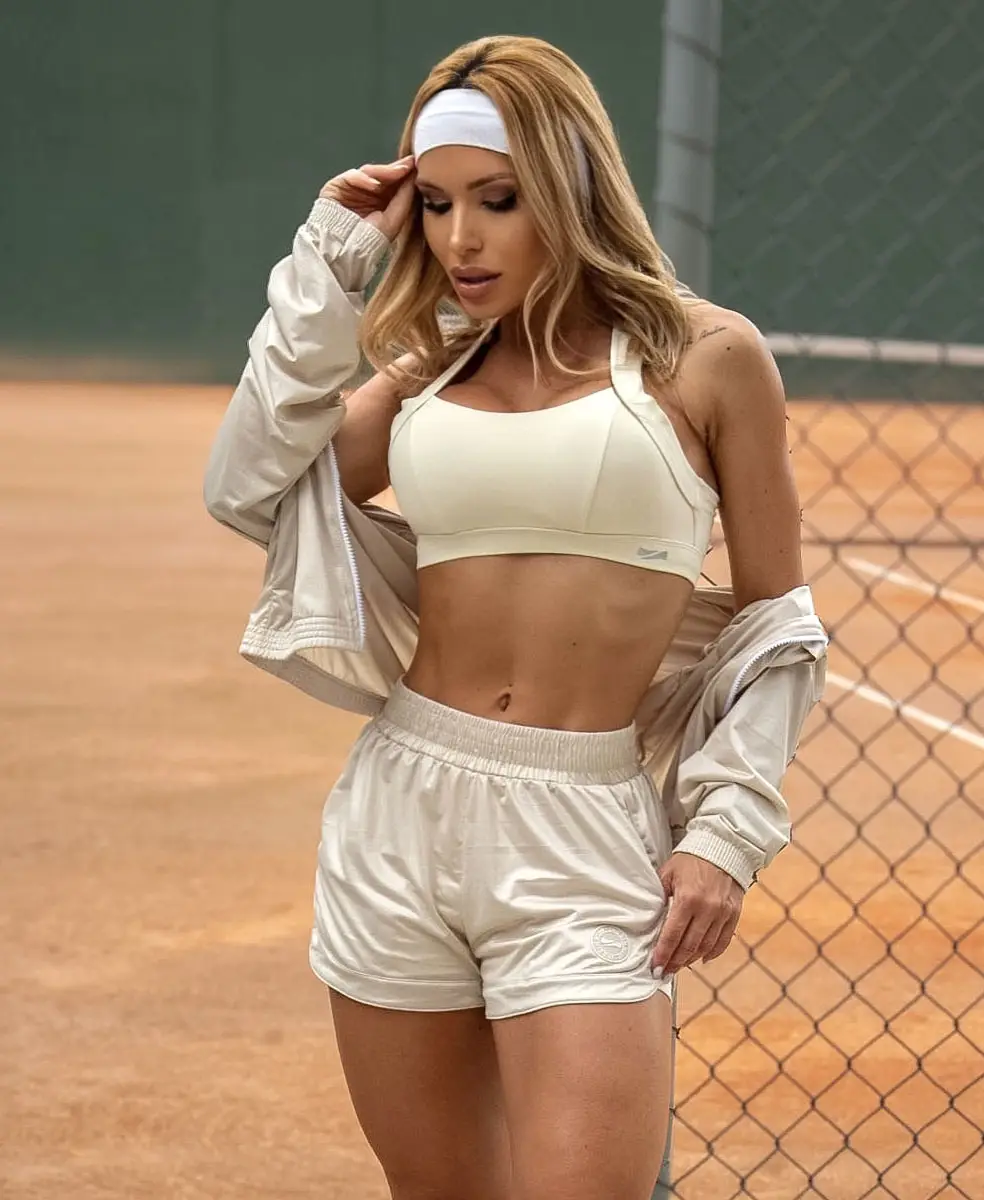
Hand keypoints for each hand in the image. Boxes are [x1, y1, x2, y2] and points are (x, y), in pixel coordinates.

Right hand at [319, 157, 416, 241]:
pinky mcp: (337, 186)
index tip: (417, 165)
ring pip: (370, 172)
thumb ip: (404, 198)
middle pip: (383, 175)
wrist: (343, 250)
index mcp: (381, 202)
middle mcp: (367, 194)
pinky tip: (375, 184)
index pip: (394, 183)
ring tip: (397, 173)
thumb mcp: (393, 220)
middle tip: (409, 164)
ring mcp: (352, 189)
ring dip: (384, 172)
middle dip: (396, 169)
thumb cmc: (367, 241)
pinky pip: (352, 176)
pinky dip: (364, 179)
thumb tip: (413, 177)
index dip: (405, 174)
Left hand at [651, 852, 743, 977]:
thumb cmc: (690, 860)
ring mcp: (723, 913)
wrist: (721, 848)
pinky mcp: (734, 913)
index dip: (663, 954)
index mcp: (687, 898)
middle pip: (689, 945)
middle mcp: (707, 909)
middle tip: (664, 972)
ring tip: (679, 966)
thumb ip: (660, 897)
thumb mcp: (668, 874)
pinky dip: (713, 952)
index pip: (673, 935)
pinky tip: (702, 959)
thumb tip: (650, 920)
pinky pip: (724, 940)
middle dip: (675, 962)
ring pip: (706, 946)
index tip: (655, 967)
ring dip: (692, 959)